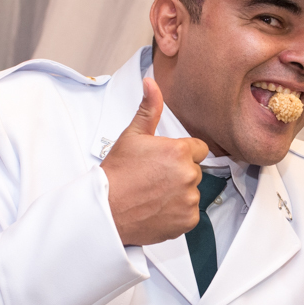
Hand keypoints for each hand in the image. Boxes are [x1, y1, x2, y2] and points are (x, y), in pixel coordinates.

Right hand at [101, 77, 207, 245]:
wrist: (106, 209)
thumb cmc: (117, 174)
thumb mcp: (132, 135)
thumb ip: (149, 108)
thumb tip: (151, 84)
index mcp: (179, 151)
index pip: (198, 149)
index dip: (180, 154)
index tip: (164, 161)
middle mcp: (188, 175)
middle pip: (194, 171)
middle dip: (178, 173)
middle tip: (154, 178)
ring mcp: (189, 199)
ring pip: (192, 192)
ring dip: (178, 193)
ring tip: (153, 194)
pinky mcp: (188, 220)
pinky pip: (190, 213)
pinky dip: (177, 213)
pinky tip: (158, 208)